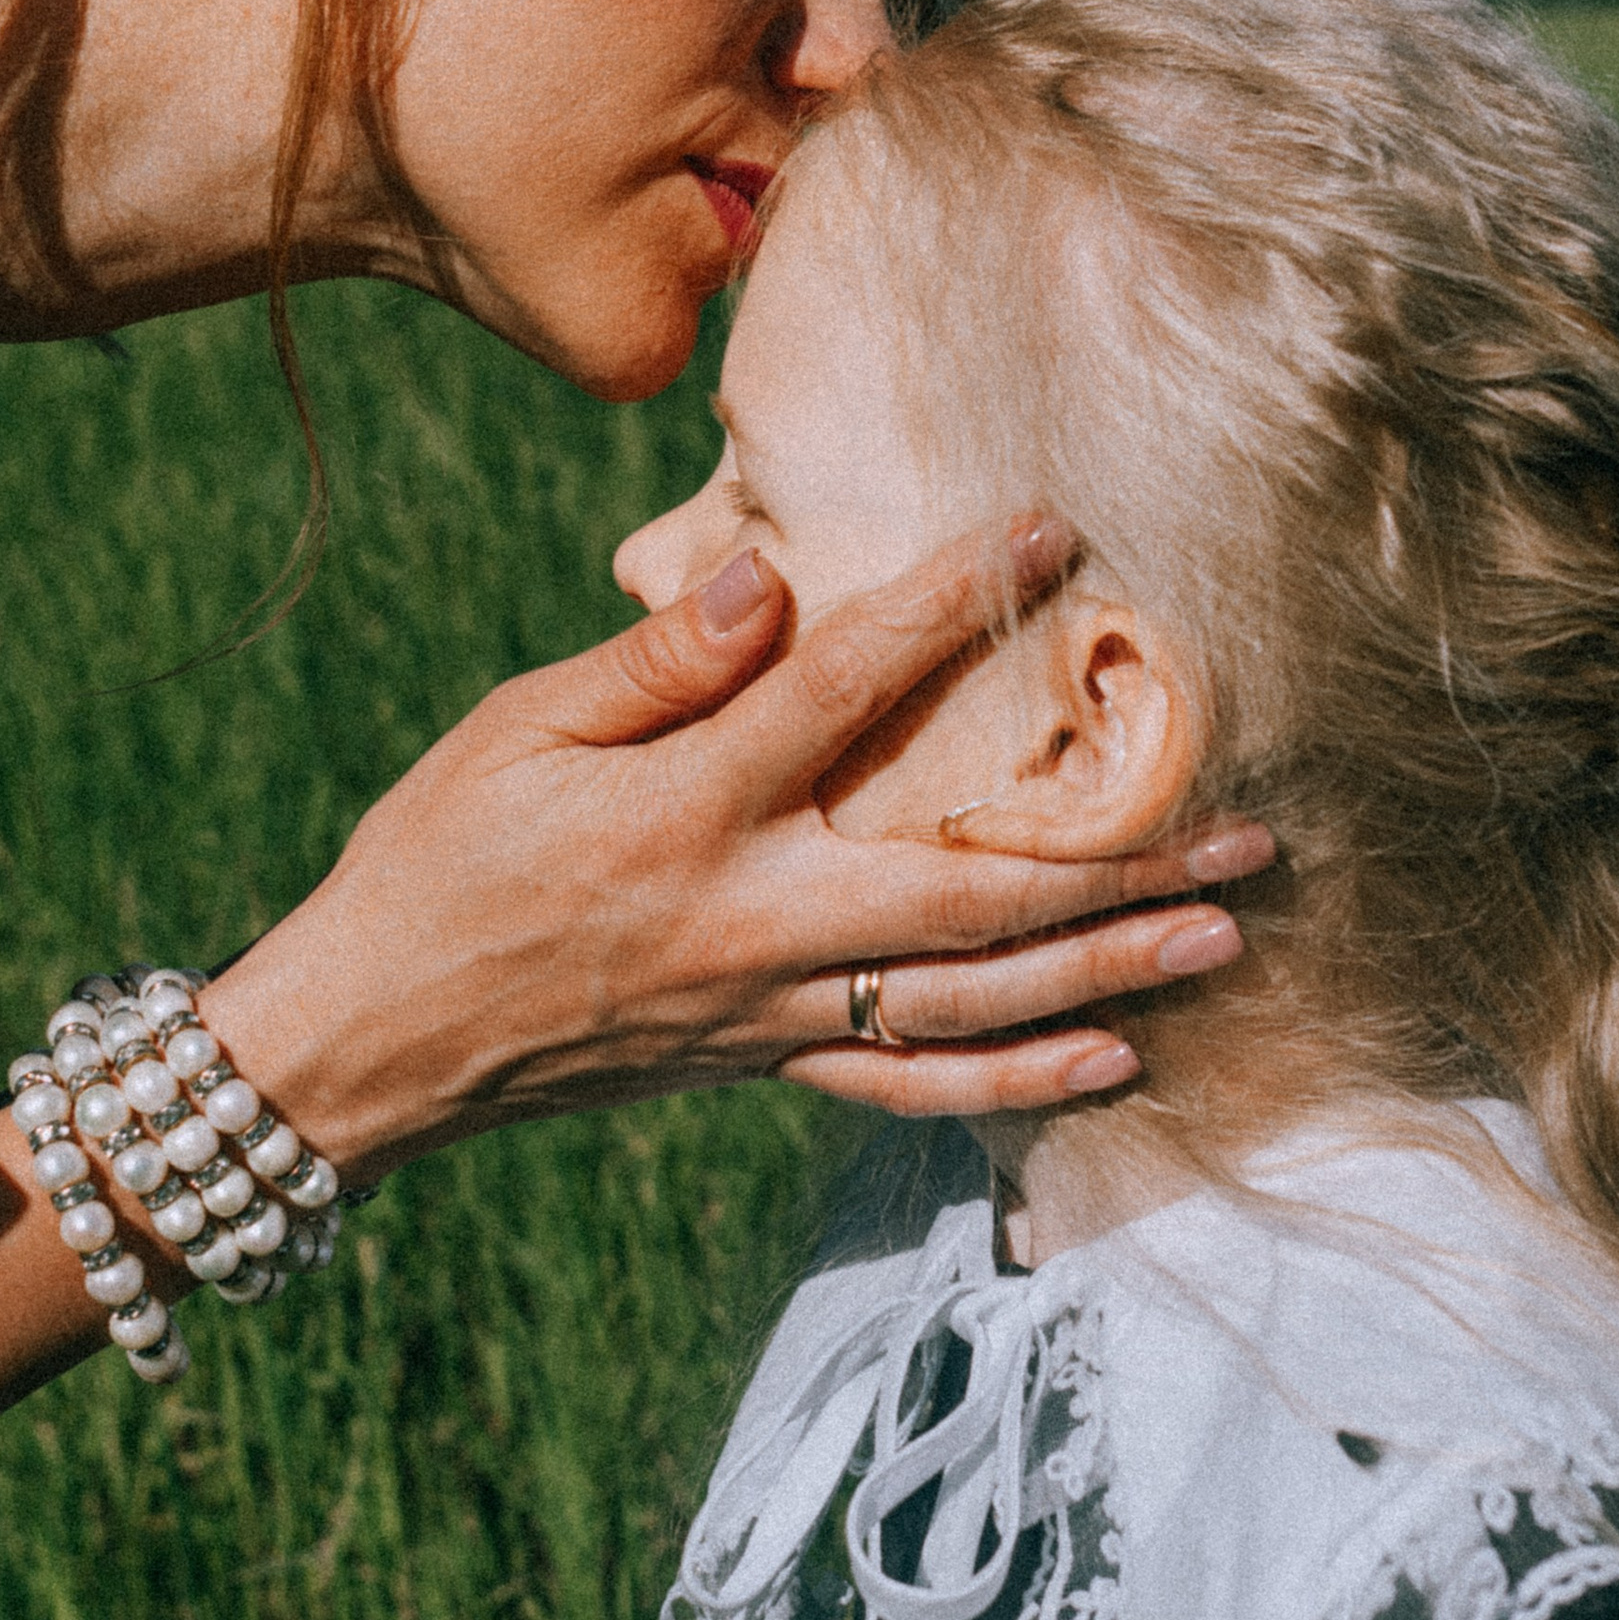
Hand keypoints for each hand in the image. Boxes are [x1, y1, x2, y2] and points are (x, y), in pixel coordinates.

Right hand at [217, 517, 1274, 1172]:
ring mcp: (768, 1010)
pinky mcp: (763, 1064)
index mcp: (687, 813)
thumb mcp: (514, 731)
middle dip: (1119, 859)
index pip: (848, 688)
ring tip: (1224, 933)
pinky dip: (1017, 1081)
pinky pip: (911, 1087)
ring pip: (970, 1002)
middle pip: (971, 892)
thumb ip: (653, 663)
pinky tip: (1114, 1057)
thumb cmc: (437, 858)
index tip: (1051, 532)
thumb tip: (771, 582)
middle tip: (1246, 826)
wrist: (372, 1040)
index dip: (954, 603)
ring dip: (1109, 969)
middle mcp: (751, 922)